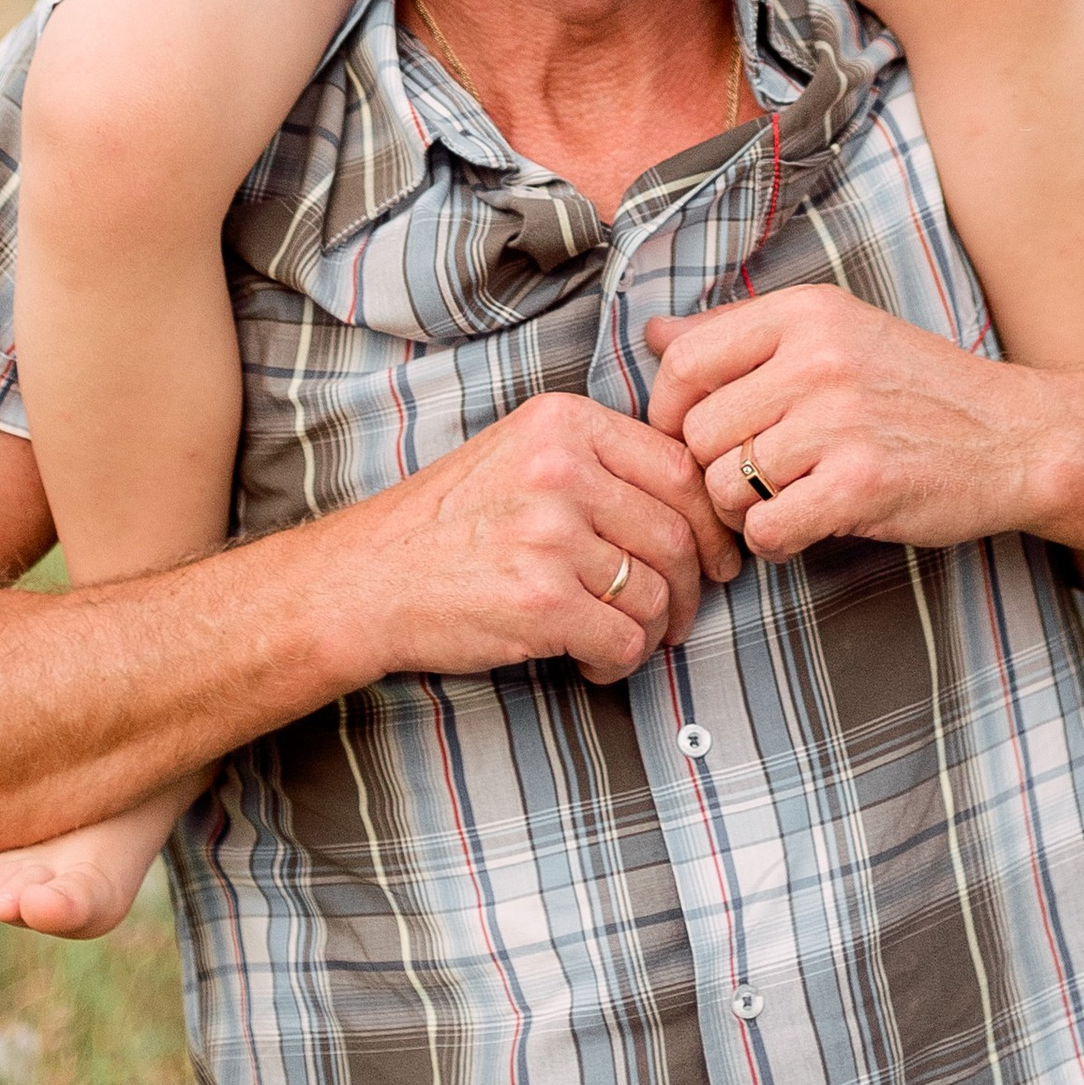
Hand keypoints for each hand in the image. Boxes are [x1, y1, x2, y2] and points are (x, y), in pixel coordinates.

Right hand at [346, 392, 738, 685]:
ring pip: (653, 594)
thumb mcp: (521, 453)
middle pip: (676, 535)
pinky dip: (616, 661)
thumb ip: (600, 462)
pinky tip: (588, 659)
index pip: (679, 468)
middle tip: (677, 617)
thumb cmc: (449, 523)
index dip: (710, 524)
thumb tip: (698, 504)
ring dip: (650, 632)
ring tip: (620, 638)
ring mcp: (549, 534)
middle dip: (690, 589)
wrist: (365, 578)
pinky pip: (623, 640)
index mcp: (563, 423)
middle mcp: (560, 469)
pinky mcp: (539, 600)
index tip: (718, 558)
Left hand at [646, 289, 1083, 559]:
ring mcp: (841, 422)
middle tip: (753, 479)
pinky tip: (807, 523)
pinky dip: (775, 540)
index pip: (685, 363)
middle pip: (700, 434)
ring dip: (743, 509)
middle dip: (714, 469)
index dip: (671, 413)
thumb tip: (652, 335)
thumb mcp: (835, 333)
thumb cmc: (917, 390)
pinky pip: (766, 529)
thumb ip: (740, 335)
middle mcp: (819, 358)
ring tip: (786, 498)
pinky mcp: (862, 484)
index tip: (696, 436)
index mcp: (805, 313)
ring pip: (726, 485)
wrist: (1017, 437)